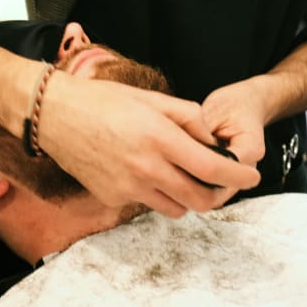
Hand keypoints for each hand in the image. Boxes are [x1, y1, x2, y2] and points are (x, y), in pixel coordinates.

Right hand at [35, 71, 259, 216]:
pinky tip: (147, 172)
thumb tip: (210, 138)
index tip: (252, 175)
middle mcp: (147, 168)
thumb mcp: (152, 98)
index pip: (213, 168)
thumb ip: (188, 117)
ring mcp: (128, 188)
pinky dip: (157, 194)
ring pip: (176, 208)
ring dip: (188, 196)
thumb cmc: (103, 101)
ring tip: (182, 173)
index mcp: (161, 138)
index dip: (239, 175)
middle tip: (220, 181)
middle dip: (218, 194)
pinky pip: (147, 204)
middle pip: (200, 199)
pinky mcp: (113, 198)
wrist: (54, 117)